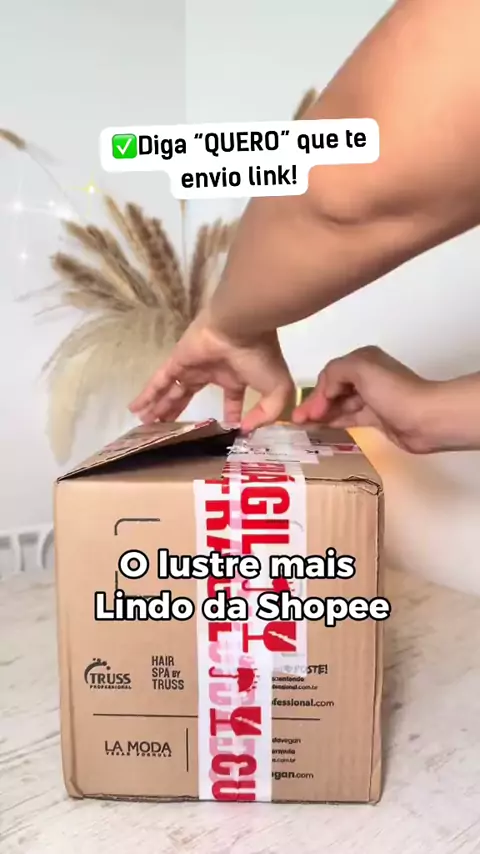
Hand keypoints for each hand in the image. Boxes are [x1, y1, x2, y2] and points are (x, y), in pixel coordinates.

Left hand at [129, 308, 294, 431]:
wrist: (242, 326)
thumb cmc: (260, 356)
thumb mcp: (276, 391)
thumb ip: (267, 414)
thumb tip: (246, 430)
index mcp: (236, 377)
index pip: (230, 399)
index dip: (229, 415)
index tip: (225, 431)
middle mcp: (212, 371)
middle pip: (189, 395)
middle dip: (179, 411)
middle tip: (166, 430)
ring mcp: (192, 365)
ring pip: (172, 390)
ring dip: (160, 406)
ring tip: (146, 425)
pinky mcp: (177, 360)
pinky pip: (159, 381)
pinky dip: (147, 394)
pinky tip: (135, 409)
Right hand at [292, 346, 438, 452]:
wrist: (425, 418)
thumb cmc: (392, 391)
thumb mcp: (359, 369)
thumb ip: (334, 373)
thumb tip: (324, 393)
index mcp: (363, 360)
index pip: (330, 374)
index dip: (316, 392)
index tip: (305, 412)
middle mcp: (366, 376)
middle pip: (333, 390)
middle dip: (315, 404)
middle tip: (296, 421)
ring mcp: (372, 398)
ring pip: (340, 405)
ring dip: (322, 414)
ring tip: (303, 428)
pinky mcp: (377, 418)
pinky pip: (349, 418)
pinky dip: (334, 422)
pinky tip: (320, 429)